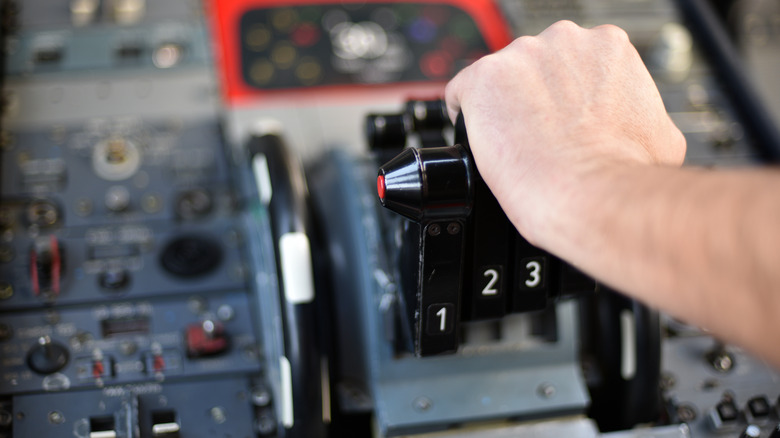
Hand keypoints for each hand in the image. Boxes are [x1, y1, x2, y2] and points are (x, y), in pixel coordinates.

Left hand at [445, 21, 685, 247]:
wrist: (594, 193)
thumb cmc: (624, 172)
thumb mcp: (660, 135)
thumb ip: (641, 116)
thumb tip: (638, 130)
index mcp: (609, 46)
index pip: (571, 63)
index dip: (562, 97)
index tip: (560, 121)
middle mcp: (564, 40)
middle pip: (534, 66)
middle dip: (533, 98)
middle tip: (539, 136)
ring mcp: (521, 56)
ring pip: (499, 79)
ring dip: (502, 108)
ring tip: (515, 145)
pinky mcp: (483, 79)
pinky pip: (463, 94)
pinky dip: (469, 119)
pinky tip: (486, 143)